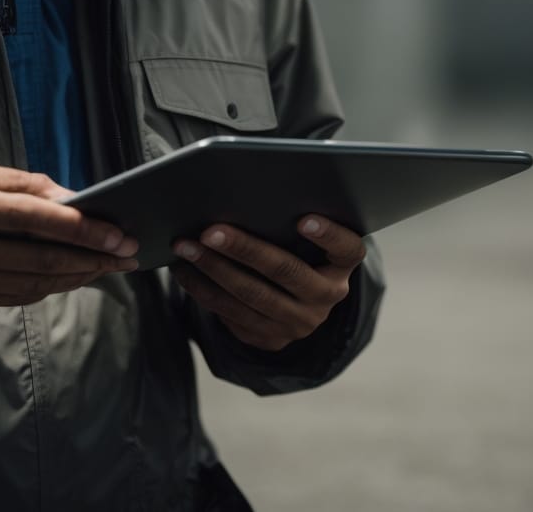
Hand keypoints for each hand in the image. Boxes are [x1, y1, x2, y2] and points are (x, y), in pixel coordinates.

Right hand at [0, 163, 139, 321]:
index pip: (25, 214)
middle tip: (126, 251)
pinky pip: (20, 296)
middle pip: (36, 255)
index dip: (74, 224)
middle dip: (89, 255)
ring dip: (79, 274)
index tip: (113, 230)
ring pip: (34, 282)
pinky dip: (54, 286)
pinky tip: (76, 275)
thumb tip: (69, 197)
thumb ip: (16, 183)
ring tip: (110, 264)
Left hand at [173, 215, 363, 351]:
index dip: (328, 235)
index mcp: (340, 266)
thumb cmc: (292, 253)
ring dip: (212, 269)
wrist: (292, 305)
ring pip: (251, 296)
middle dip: (243, 249)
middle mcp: (325, 298)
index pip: (347, 249)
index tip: (304, 219)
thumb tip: (238, 194)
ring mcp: (298, 322)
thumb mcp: (302, 242)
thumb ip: (287, 223)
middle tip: (209, 231)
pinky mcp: (270, 338)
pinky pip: (230, 314)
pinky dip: (203, 289)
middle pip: (285, 271)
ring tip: (185, 247)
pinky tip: (184, 269)